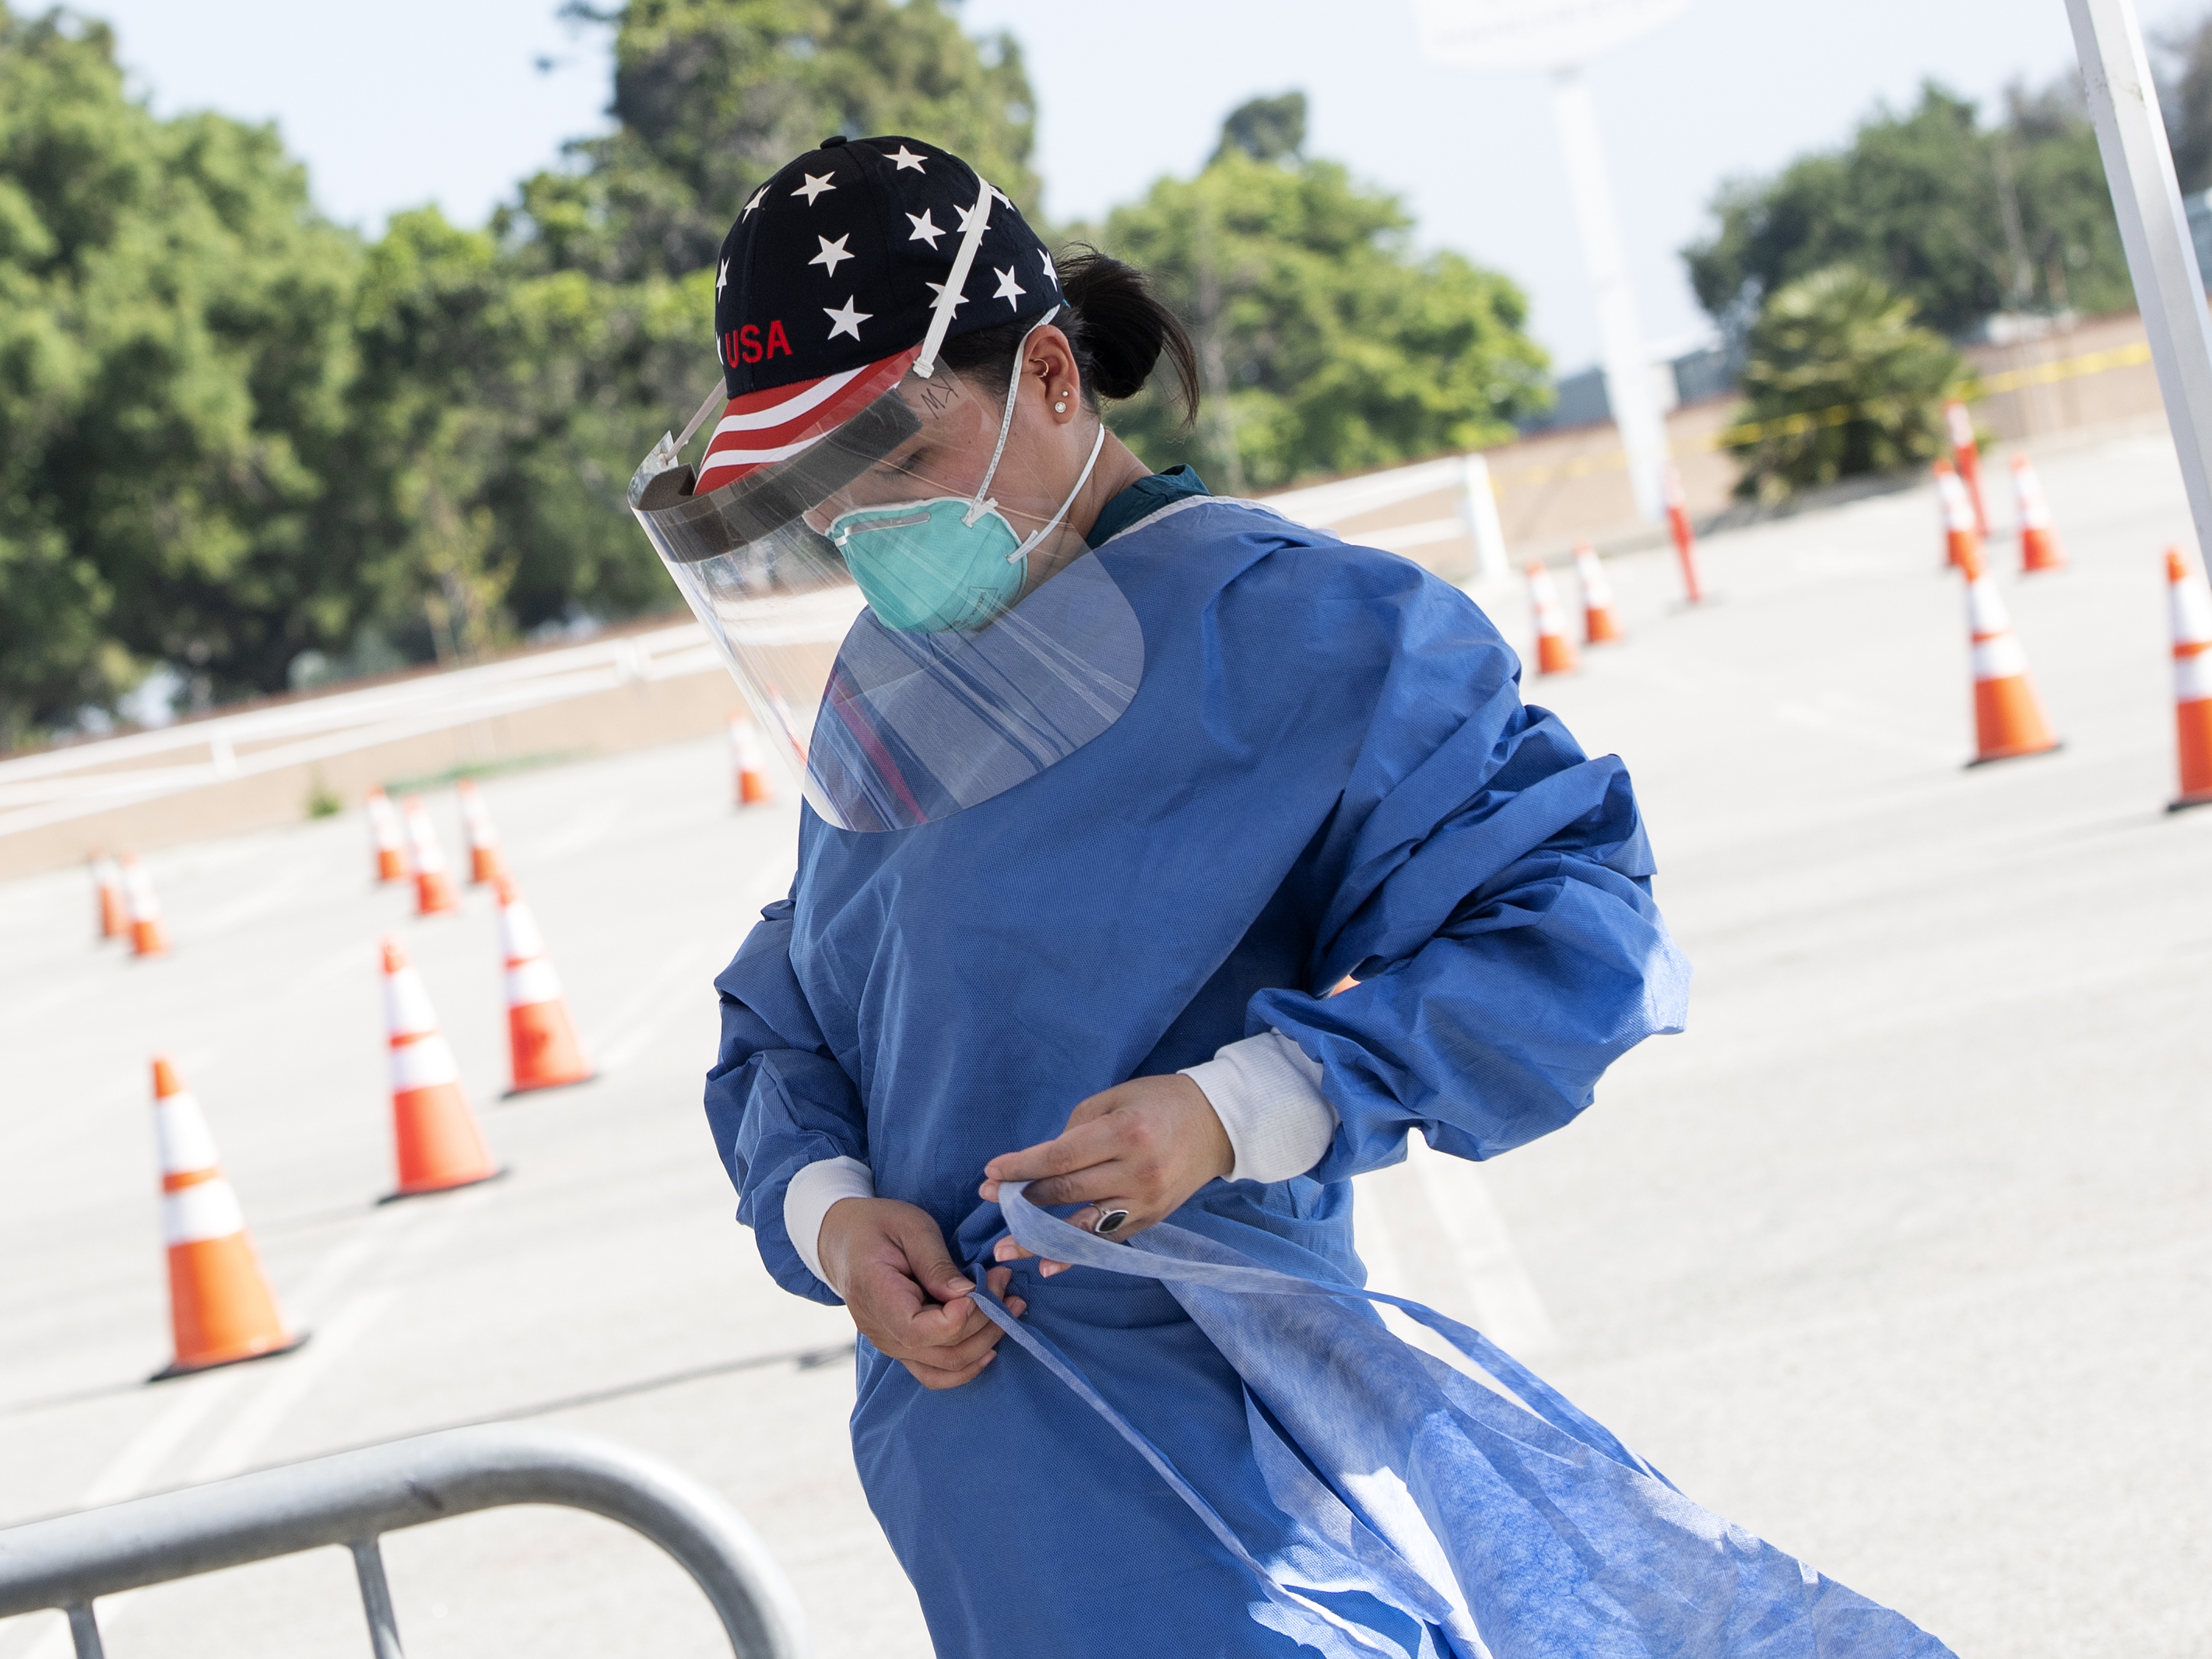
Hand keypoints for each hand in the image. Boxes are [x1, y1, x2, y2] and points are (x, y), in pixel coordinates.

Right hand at [816, 1197, 1024, 1389]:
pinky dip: (966, 1366)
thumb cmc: (878, 1225)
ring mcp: (889, 1345)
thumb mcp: (910, 1226)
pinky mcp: (901, 1349)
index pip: (919, 1330)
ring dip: (984, 1344)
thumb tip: (968, 1296)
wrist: (843, 1241)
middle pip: (942, 1352)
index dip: (960, 1318)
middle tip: (1006, 1284)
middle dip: (986, 1322)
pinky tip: (990, 1347)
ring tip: (1009, 1310)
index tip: (986, 1285)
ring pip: (944, 1368)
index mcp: (875, 1294)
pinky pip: (935, 1373)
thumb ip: (937, 1263)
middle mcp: (880, 1331)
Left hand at [979, 1074, 1232, 1274]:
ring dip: (1038, 1237)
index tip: (991, 1173)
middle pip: (1066, 1191)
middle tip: (988, 1198)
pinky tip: (1046, 1264)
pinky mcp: (1151, 1220)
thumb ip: (1075, 1131)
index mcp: (1125, 1132)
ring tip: (1003, 1248)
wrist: (1218, 1124)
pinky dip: (1074, 1255)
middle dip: (1022, 1197)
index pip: (1061, 1156)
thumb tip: (1038, 1165)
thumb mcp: (1115, 1100)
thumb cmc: (1159, 1102)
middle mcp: (1137, 1172)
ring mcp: (1145, 1202)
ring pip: (1082, 1225)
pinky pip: (1105, 1242)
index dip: (1022, 1167)